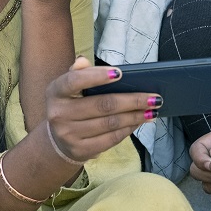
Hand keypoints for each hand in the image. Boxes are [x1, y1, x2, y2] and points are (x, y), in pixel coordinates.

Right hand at [44, 57, 158, 163]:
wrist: (57, 140)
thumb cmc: (71, 105)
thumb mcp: (69, 87)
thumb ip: (79, 73)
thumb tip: (84, 60)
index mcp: (55, 92)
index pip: (75, 81)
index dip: (97, 76)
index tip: (120, 73)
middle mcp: (58, 114)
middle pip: (102, 105)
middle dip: (133, 100)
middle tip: (154, 97)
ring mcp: (68, 134)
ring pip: (110, 123)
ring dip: (135, 116)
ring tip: (152, 110)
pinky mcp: (80, 150)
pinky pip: (110, 139)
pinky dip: (128, 129)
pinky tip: (138, 122)